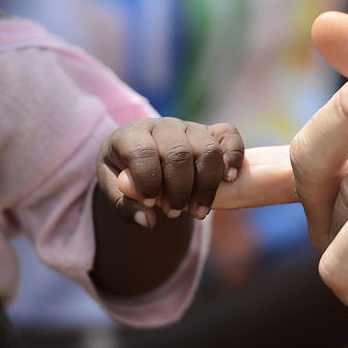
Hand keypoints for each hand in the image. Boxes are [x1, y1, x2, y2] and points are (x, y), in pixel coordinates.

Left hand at [97, 117, 243, 226]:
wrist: (144, 159)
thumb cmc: (128, 175)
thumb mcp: (114, 191)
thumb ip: (125, 206)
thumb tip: (148, 221)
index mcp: (133, 135)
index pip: (143, 152)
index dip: (148, 180)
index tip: (149, 204)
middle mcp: (164, 126)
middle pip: (180, 154)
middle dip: (179, 190)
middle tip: (173, 213)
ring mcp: (191, 127)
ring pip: (208, 150)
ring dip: (206, 185)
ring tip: (199, 211)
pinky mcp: (212, 132)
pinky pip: (230, 136)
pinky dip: (233, 156)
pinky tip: (230, 180)